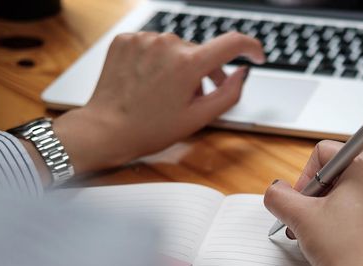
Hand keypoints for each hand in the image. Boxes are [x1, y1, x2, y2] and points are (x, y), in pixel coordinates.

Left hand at [50, 32, 264, 178]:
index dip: (251, 47)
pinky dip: (158, 60)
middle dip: (205, 72)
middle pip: (202, 51)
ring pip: (177, 48)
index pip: (232, 42)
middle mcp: (167, 44)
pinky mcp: (126, 39)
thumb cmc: (151, 129)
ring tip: (167, 92)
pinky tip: (149, 81)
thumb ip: (229, 93)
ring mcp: (144, 39)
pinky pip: (154, 45)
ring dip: (180, 65)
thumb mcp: (199, 118)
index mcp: (188, 63)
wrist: (106, 130)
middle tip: (194, 98)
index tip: (256, 55)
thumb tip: (243, 71)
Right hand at [264, 141, 362, 265]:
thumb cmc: (350, 253)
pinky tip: (346, 243)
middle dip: (320, 198)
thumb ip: (279, 196)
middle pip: (341, 174)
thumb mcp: (300, 218)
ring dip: (336, 211)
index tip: (302, 203)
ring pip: (358, 194)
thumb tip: (276, 191)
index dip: (304, 180)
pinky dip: (357, 223)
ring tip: (326, 236)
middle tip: (309, 223)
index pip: (323, 153)